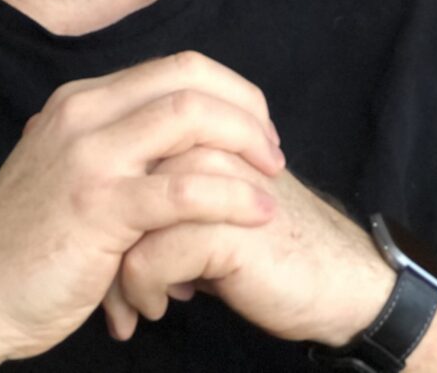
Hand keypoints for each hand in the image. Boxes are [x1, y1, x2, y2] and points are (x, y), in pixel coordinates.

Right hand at [0, 52, 284, 362]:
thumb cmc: (27, 244)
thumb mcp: (66, 172)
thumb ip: (111, 148)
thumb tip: (170, 141)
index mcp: (79, 102)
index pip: (174, 68)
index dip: (229, 92)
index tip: (256, 131)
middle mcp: (82, 114)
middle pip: (189, 78)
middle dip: (247, 110)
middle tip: (273, 153)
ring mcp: (88, 157)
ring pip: (190, 117)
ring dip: (247, 144)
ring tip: (272, 180)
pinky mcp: (98, 207)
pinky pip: (184, 189)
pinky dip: (232, 198)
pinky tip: (257, 215)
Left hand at [104, 149, 394, 345]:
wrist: (337, 283)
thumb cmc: (265, 246)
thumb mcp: (205, 205)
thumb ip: (159, 187)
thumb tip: (102, 206)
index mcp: (192, 128)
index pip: (114, 153)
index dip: (99, 202)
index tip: (103, 249)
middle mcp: (198, 143)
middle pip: (111, 185)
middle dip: (99, 241)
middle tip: (108, 285)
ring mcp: (211, 181)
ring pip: (121, 223)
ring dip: (116, 275)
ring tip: (130, 303)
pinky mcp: (222, 229)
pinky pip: (147, 259)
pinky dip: (143, 292)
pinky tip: (159, 308)